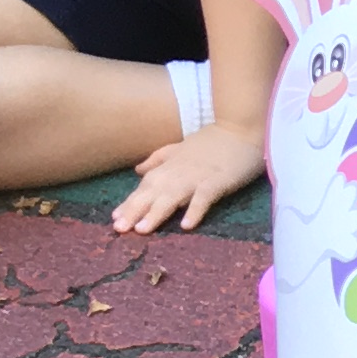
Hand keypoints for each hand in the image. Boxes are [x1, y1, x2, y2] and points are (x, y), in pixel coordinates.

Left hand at [116, 122, 264, 232]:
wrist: (241, 127)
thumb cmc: (214, 140)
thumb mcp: (181, 148)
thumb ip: (159, 159)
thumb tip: (138, 170)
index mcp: (170, 165)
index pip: (145, 185)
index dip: (130, 202)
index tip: (115, 218)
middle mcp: (178, 171)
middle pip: (153, 192)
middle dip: (134, 210)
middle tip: (119, 229)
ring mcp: (197, 176)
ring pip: (172, 196)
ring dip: (156, 212)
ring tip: (142, 230)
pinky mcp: (218, 180)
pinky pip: (204, 197)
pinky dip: (194, 210)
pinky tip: (185, 226)